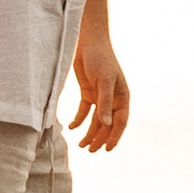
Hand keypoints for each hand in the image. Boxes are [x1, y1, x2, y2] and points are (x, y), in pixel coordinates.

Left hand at [69, 30, 129, 154]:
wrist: (88, 42)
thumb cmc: (100, 59)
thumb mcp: (103, 81)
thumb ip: (105, 103)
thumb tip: (106, 125)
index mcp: (122, 97)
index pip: (120, 121)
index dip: (115, 136)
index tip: (107, 150)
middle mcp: (113, 99)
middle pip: (107, 124)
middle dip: (100, 138)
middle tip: (90, 150)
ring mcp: (100, 96)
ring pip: (96, 120)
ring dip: (89, 133)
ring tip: (81, 146)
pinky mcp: (88, 92)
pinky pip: (85, 111)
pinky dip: (79, 120)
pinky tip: (72, 127)